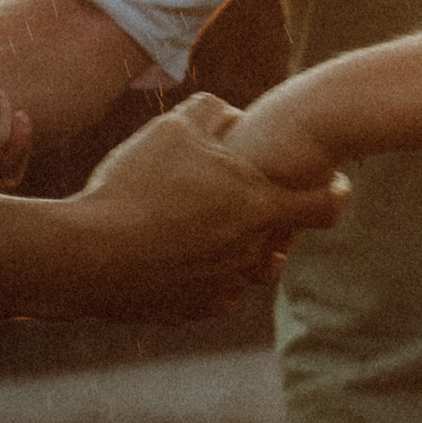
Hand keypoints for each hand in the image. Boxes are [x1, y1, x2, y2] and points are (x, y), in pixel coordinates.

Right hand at [62, 93, 344, 317]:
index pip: (325, 205)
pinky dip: (200, 271)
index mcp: (258, 208)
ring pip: (244, 265)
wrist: (86, 255)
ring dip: (232, 246)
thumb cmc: (134, 185)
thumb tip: (232, 114)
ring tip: (197, 222)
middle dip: (272, 218)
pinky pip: (209, 289)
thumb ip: (212, 112)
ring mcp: (221, 287)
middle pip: (282, 238)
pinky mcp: (190, 311)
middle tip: (244, 197)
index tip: (332, 182)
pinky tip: (172, 251)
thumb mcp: (173, 128)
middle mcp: (250, 253)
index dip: (335, 191)